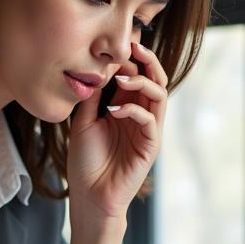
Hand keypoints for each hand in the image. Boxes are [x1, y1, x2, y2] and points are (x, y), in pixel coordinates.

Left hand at [67, 40, 167, 223]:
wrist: (89, 196)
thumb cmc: (86, 163)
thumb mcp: (84, 122)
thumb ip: (94, 97)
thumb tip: (100, 68)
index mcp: (126, 109)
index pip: (138, 77)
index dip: (131, 60)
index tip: (118, 47)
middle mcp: (140, 117)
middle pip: (155, 80)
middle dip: (147, 61)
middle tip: (133, 48)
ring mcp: (147, 131)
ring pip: (159, 95)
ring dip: (143, 81)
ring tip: (124, 79)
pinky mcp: (150, 147)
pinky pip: (150, 120)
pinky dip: (134, 109)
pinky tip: (115, 109)